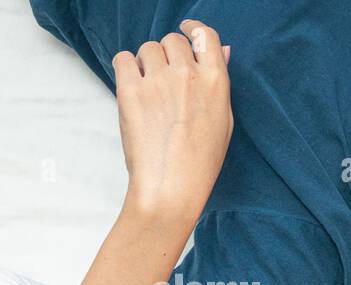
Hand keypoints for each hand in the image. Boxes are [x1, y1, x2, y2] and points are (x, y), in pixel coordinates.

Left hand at [113, 20, 232, 220]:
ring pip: (147, 48)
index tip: (186, 30)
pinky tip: (135, 89)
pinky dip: (127, 69)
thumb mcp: (223, 121)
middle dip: (169, 54)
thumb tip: (220, 50)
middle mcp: (188, 75)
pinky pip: (123, 59)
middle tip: (166, 78)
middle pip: (172, 41)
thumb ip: (219, 83)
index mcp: (216, 83)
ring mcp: (158, 80)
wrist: (172, 185)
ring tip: (151, 90)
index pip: (206, 36)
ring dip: (147, 63)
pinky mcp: (131, 89)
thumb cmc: (201, 160)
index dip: (194, 29)